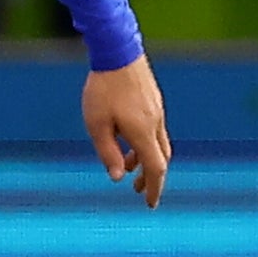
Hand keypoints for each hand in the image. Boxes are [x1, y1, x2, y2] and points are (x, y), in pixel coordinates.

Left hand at [85, 57, 171, 206]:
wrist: (118, 52)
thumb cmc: (103, 89)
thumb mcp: (97, 125)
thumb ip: (108, 152)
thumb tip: (117, 177)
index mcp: (143, 132)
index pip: (156, 169)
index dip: (154, 189)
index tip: (150, 204)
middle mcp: (155, 124)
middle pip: (161, 159)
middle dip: (151, 177)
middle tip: (138, 190)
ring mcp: (157, 111)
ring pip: (158, 144)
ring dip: (145, 160)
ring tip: (127, 165)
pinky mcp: (154, 102)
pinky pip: (154, 131)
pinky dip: (144, 144)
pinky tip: (127, 139)